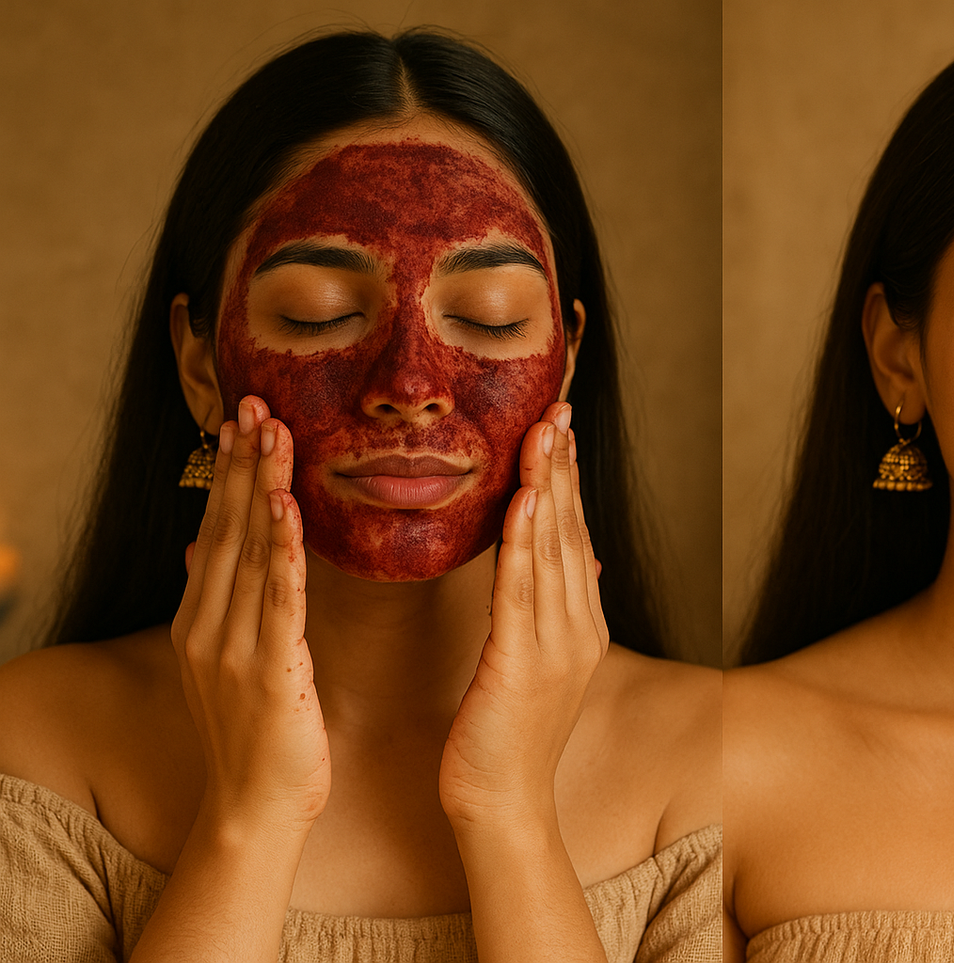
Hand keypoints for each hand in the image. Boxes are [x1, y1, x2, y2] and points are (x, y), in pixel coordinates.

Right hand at [171, 395, 328, 837]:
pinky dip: (282, 551)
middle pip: (227, 529)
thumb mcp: (226, 660)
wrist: (253, 808)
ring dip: (261, 489)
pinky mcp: (270, 671)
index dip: (229, 474)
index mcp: (201, 620)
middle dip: (242, 464)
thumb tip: (201, 547)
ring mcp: (235, 648)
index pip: (216, 531)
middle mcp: (209, 626)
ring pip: (250, 553)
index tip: (243, 421)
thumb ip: (218, 603)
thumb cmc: (256, 734)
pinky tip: (286, 509)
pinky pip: (278, 600)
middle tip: (256, 403)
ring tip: (273, 434)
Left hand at [439, 402, 607, 825]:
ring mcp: (556, 646)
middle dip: (562, 467)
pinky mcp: (522, 664)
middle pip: (568, 532)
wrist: (501, 806)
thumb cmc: (503, 739)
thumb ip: (545, 612)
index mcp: (578, 626)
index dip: (567, 481)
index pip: (571, 538)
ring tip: (544, 433)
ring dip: (546, 486)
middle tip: (557, 409)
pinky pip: (521, 591)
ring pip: (550, 550)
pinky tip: (522, 500)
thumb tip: (561, 565)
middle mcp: (576, 628)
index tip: (560, 429)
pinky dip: (523, 541)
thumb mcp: (533, 667)